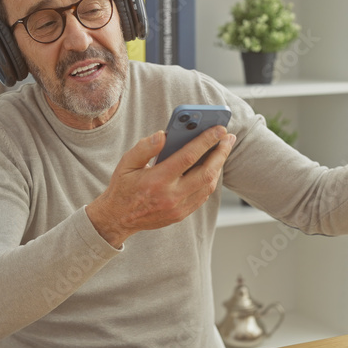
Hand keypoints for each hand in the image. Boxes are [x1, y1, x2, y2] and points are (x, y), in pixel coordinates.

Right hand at [86, 126, 235, 247]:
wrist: (118, 218)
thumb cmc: (123, 186)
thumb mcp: (126, 163)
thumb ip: (145, 147)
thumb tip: (164, 134)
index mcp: (157, 180)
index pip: (188, 157)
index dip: (206, 141)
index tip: (219, 129)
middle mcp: (171, 196)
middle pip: (206, 172)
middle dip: (221, 153)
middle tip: (228, 138)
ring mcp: (178, 207)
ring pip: (208, 185)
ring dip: (218, 166)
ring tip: (223, 149)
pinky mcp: (181, 214)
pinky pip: (203, 195)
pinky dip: (210, 179)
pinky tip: (212, 166)